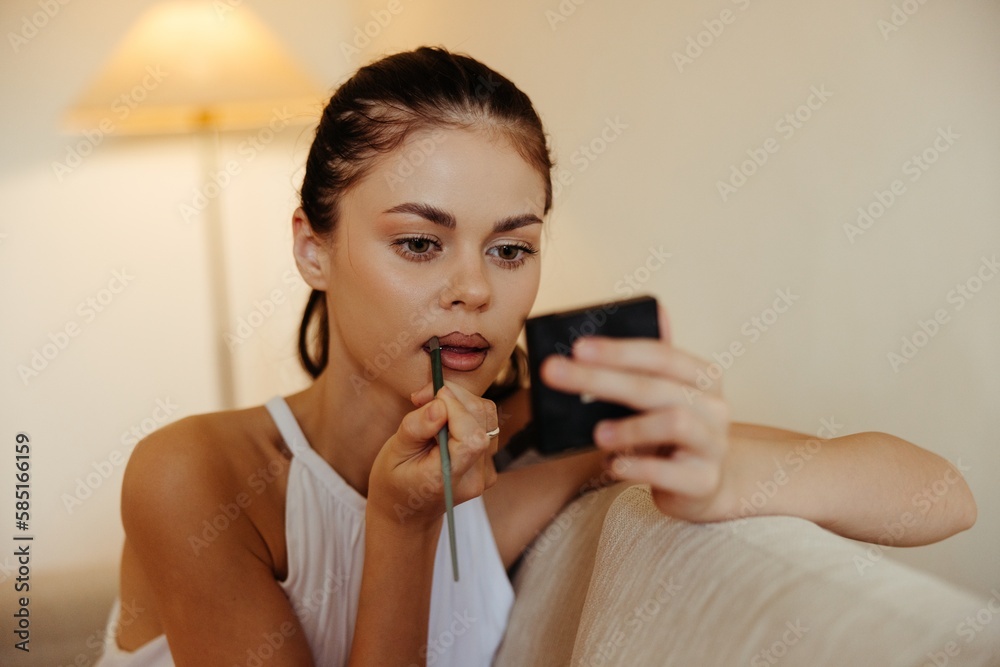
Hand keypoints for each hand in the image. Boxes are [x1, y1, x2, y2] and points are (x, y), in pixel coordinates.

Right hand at [367, 381, 499, 527]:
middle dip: (455, 397)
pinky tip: (443, 419)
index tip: (430, 398)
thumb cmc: (395, 481)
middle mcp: (474, 478)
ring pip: (487, 417)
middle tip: (421, 396)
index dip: (456, 409)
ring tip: (431, 406)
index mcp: (447, 478)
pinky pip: (486, 425)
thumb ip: (417, 429)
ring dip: (461, 401)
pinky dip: (466, 412)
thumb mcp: (393, 453)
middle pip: (482, 420)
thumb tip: (440, 405)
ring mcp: (485, 473)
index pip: (472, 438)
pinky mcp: (489, 463)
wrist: (408, 512)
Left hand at [539, 303, 732, 521]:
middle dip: (601, 379)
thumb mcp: (663, 396)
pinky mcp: (704, 481)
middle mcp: (715, 407)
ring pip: (674, 423)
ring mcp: (713, 445)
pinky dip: (635, 467)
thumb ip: (648, 363)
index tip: (577, 348)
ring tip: (597, 434)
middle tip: (556, 374)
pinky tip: (611, 465)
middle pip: (655, 387)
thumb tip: (646, 313)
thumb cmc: (672, 436)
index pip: (661, 355)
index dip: (618, 350)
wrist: (701, 486)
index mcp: (702, 378)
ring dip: (629, 427)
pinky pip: (668, 472)